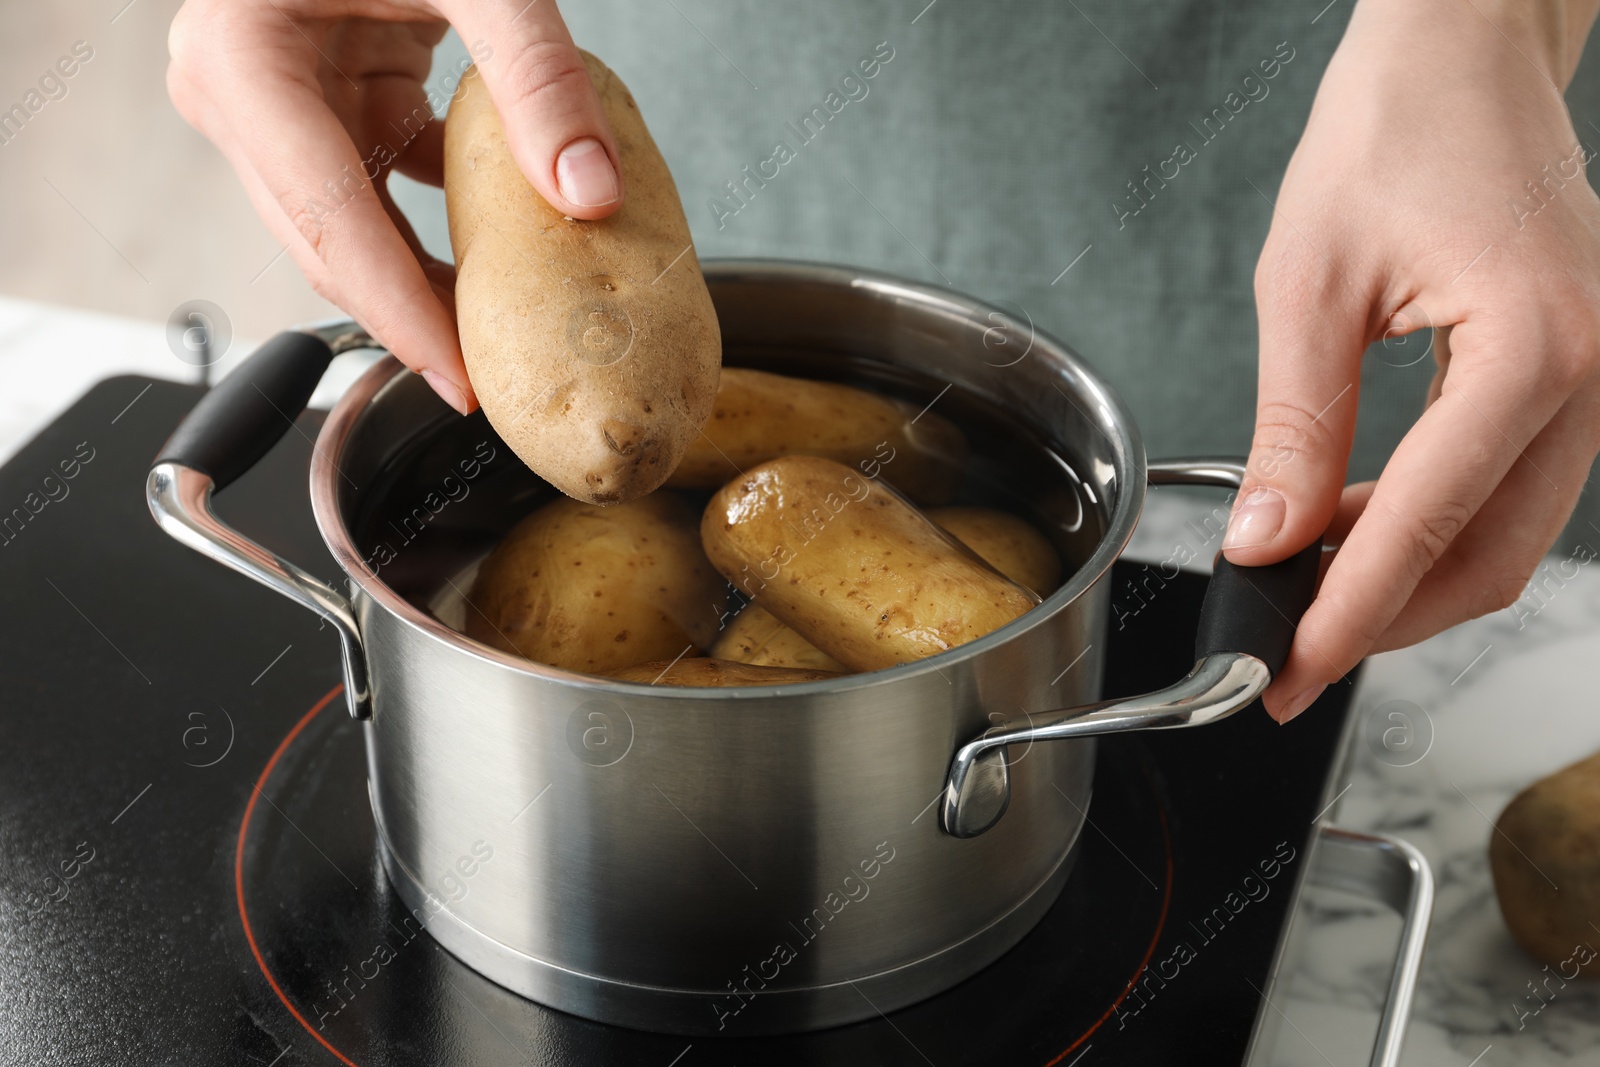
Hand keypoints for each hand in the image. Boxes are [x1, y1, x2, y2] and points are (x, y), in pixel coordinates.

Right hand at [166, 0, 625, 413]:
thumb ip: (537, 76)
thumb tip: (592, 193)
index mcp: (241, 62)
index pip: (332, 224)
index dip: (402, 316)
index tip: (463, 383)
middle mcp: (235, 93)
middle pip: (332, 242)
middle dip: (414, 318)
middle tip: (493, 385)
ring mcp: (270, 102)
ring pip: (352, 226)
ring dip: (428, 279)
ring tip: (504, 337)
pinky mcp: (316, 100)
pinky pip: (377, 186)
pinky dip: (438, 222)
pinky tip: (498, 252)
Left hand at [1228, 0, 1599, 720]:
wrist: (1462, 54)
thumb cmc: (1393, 131)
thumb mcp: (1308, 287)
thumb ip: (1293, 429)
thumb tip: (1265, 539)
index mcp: (1533, 349)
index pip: (1428, 524)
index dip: (1349, 614)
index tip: (1287, 670)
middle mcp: (1591, 374)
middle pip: (1491, 558)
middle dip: (1384, 619)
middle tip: (1288, 654)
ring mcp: (1595, 377)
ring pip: (1505, 534)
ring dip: (1404, 574)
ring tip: (1301, 583)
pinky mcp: (1571, 373)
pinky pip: (1506, 483)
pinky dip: (1429, 521)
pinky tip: (1347, 521)